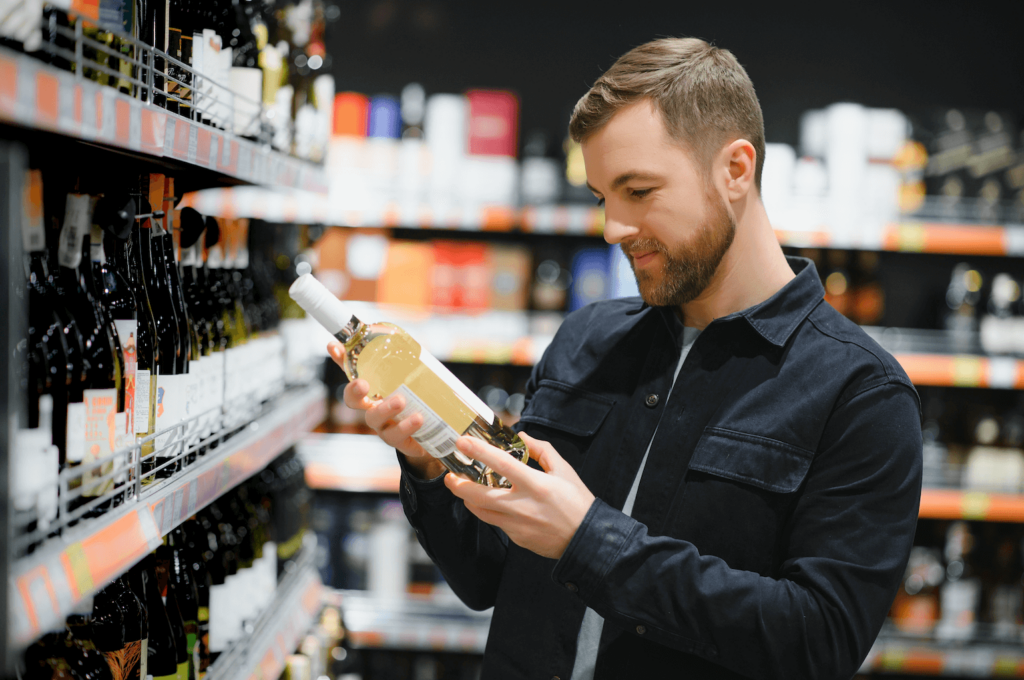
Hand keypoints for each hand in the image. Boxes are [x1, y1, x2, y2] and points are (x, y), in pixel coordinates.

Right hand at [332, 341, 446, 479]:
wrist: (435, 434)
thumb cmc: (420, 402)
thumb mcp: (417, 380)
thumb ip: (412, 364)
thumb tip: (413, 343)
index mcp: (375, 388)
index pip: (353, 371)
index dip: (341, 359)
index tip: (333, 347)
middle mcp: (373, 406)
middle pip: (353, 399)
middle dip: (353, 390)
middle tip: (363, 384)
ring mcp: (383, 424)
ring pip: (374, 418)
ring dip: (385, 409)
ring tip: (400, 401)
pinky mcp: (397, 439)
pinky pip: (396, 435)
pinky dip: (406, 426)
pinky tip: (418, 418)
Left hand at [444, 431, 595, 559]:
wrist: (586, 540)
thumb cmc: (577, 503)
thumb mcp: (564, 470)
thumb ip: (542, 450)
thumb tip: (522, 437)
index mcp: (537, 485)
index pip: (502, 464)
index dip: (479, 452)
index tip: (462, 442)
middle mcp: (523, 506)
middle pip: (479, 495)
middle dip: (457, 485)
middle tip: (449, 475)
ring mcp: (517, 525)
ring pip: (480, 512)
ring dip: (468, 499)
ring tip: (462, 488)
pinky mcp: (516, 538)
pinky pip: (494, 522)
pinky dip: (487, 511)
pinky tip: (486, 503)